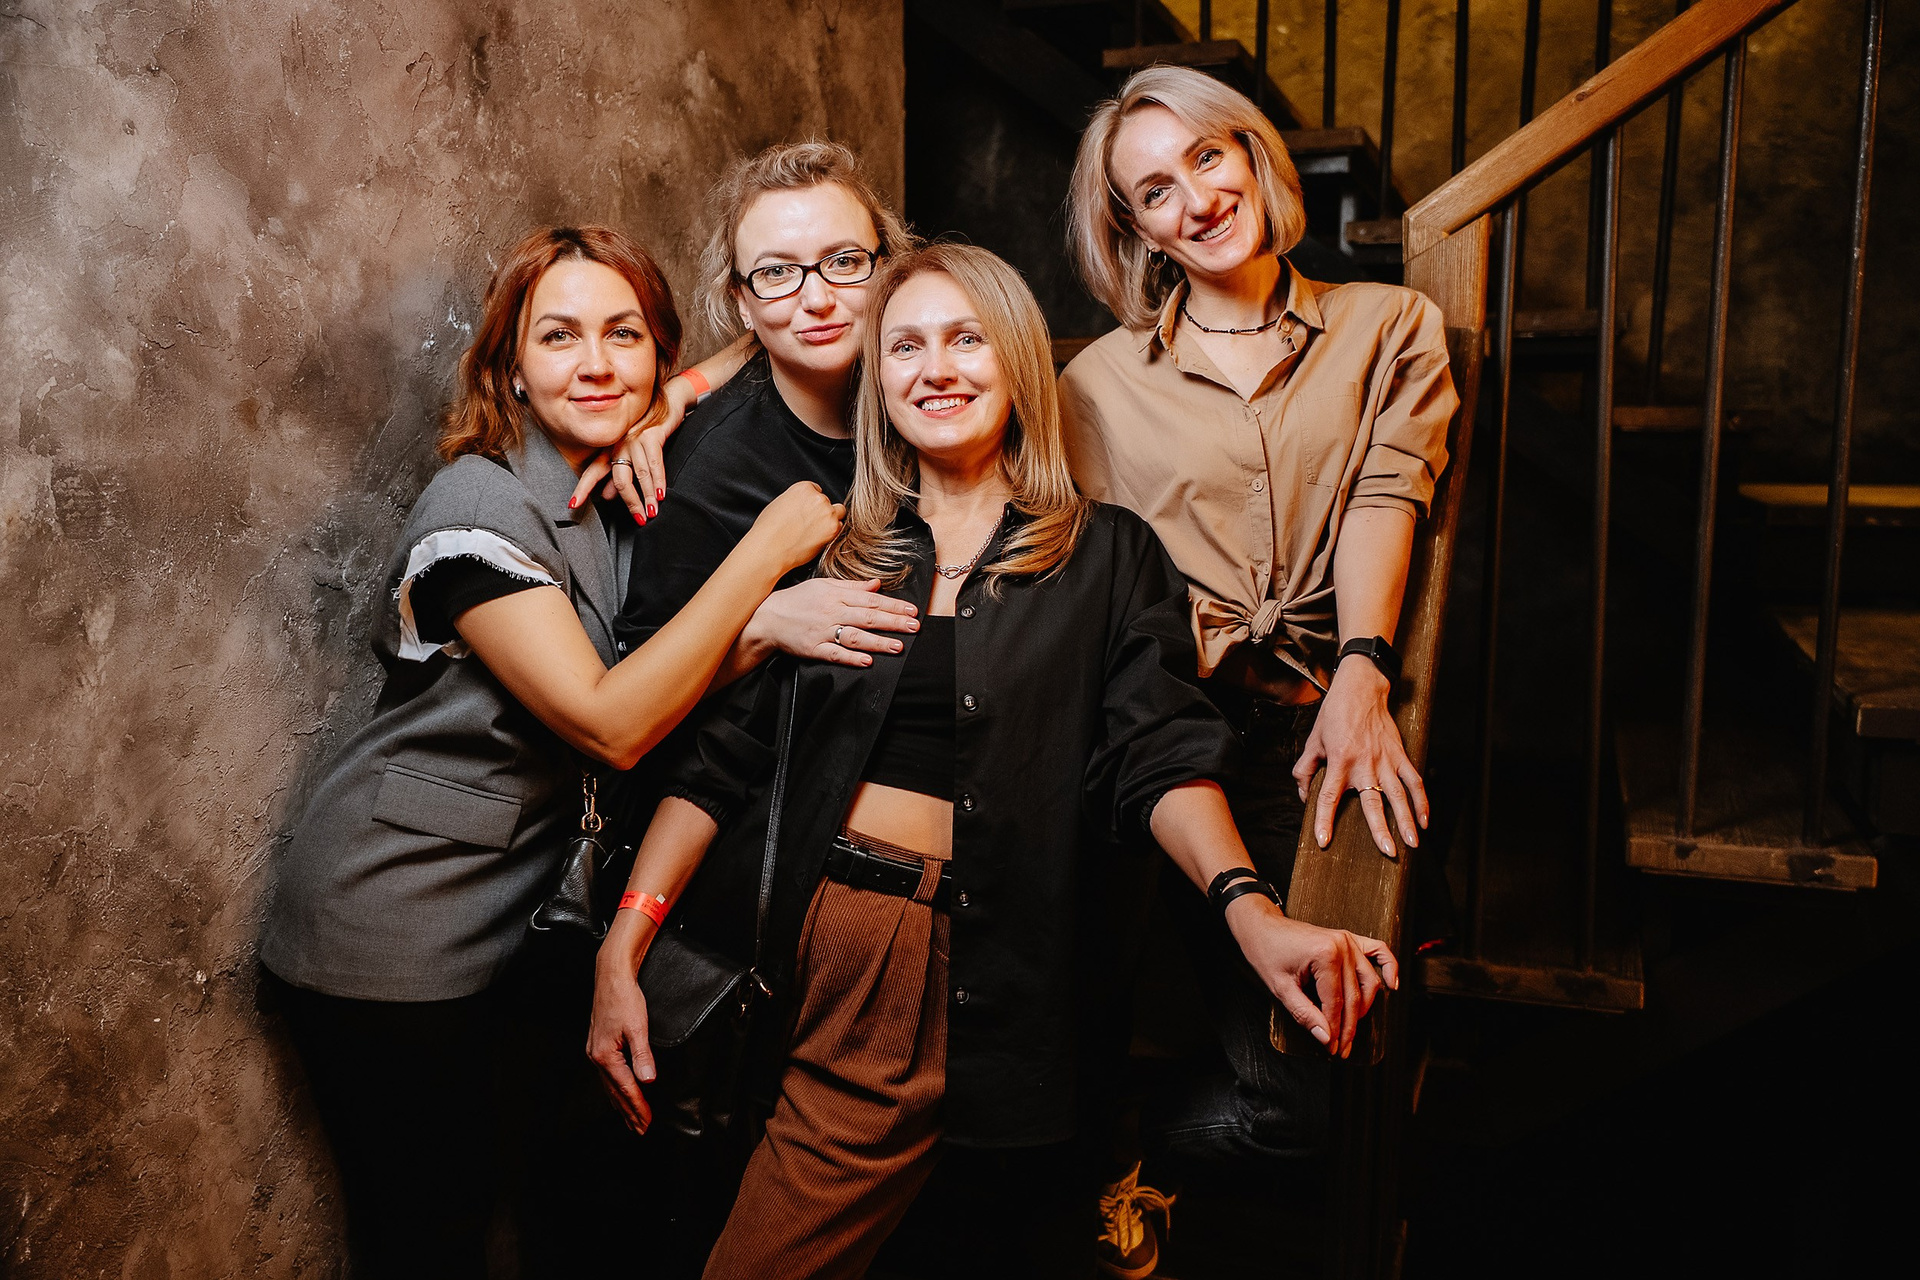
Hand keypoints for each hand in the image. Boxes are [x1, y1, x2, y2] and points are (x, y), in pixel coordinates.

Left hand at [568, 375, 695, 521]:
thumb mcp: (630, 453)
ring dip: (647, 496)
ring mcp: (636, 440)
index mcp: (611, 450)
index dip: (583, 488)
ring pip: (640, 474)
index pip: (593, 472)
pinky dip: (659, 481)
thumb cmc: (646, 432)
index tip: (572, 505)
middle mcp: (620, 445)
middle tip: (638, 519)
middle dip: (629, 502)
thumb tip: (605, 497)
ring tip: (651, 513)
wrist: (666, 403)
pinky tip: (661, 495)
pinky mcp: (652, 436)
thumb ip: (617, 476)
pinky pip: (655, 464)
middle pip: (619, 478)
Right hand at [587, 931, 657, 1134]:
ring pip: (609, 1086)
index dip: (638, 1107)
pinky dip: (614, 1089)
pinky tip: (618, 1092)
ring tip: (630, 1119)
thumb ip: (642, 1056)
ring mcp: (595, 1051)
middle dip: (629, 1112)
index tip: (647, 1122)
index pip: (625, 1088)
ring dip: (621, 1104)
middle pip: (615, 1092)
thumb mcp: (638, 1027)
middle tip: (640, 1130)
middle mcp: (596, 1057)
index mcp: (605, 1055)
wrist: (611, 976)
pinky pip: (606, 1075)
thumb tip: (647, 1081)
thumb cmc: (624, 998)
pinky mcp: (598, 1045)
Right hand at [740, 482, 844, 574]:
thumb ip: (796, 500)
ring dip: (831, 521)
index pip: (817, 491)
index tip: (808, 512)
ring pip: (838, 513)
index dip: (812, 503)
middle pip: (828, 502)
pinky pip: (840, 528)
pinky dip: (833, 533)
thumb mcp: (780, 503)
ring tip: (816, 532)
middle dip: (822, 511)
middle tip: (812, 524)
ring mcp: (827, 513)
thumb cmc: (768, 530)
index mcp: (803, 488)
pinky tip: (818, 539)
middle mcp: (818, 498)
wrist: (769, 548)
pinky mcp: (833, 529)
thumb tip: (803, 506)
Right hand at [742, 577, 918, 667]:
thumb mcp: (823, 585)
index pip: (870, 600)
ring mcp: (822, 632)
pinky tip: (867, 661)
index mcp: (836, 596)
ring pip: (855, 637)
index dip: (893, 605)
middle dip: (893, 622)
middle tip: (913, 627)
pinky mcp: (813, 649)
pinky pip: (834, 654)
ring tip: (897, 646)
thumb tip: (877, 584)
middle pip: (867, 617)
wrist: (767, 618)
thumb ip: (852, 586)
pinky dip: (851, 658)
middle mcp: (832, 613)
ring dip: (878, 642)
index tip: (911, 610)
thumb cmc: (796, 600)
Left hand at [1224, 895, 1397, 1058]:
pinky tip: (1392, 985)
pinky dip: (1389, 967)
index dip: (1334, 1029)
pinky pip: (1378, 951)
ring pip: (1368, 982)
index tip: (1332, 1047)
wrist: (1262, 926)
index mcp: (1324, 955)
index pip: (1335, 1003)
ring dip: (1365, 1008)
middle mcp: (1342, 946)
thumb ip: (1305, 1014)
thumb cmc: (1267, 952)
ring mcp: (1348, 941)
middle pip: (1354, 996)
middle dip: (1349, 1027)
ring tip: (1353, 1028)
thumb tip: (1325, 1037)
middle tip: (1342, 1047)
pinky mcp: (1349, 938)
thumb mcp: (1280, 988)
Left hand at [1293, 656, 1428, 855]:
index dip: (1324, 820)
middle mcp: (1364, 764)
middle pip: (1373, 803)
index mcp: (1339, 761)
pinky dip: (1421, 800)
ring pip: (1399, 796)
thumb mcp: (1313, 740)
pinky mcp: (1400, 754)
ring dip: (1407, 820)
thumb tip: (1303, 794)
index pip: (1328, 797)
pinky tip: (1425, 819)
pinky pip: (1414, 780)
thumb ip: (1306, 769)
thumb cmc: (1335, 713)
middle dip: (1380, 830)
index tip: (1324, 841)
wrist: (1361, 688)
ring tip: (1413, 843)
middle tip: (1389, 852)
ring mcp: (1385, 760)